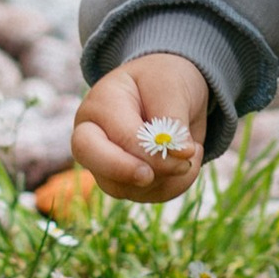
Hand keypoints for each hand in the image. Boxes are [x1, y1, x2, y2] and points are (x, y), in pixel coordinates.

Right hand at [71, 53, 209, 204]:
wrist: (172, 89)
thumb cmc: (166, 81)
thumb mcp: (173, 88)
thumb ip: (172, 120)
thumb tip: (180, 155)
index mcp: (101, 101)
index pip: (120, 135)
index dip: (152, 152)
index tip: (187, 153)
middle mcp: (92, 131)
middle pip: (88, 156)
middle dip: (125, 172)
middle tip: (151, 177)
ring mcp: (101, 160)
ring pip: (121, 186)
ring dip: (164, 180)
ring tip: (190, 153)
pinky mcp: (118, 181)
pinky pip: (143, 196)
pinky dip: (171, 185)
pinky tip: (186, 163)